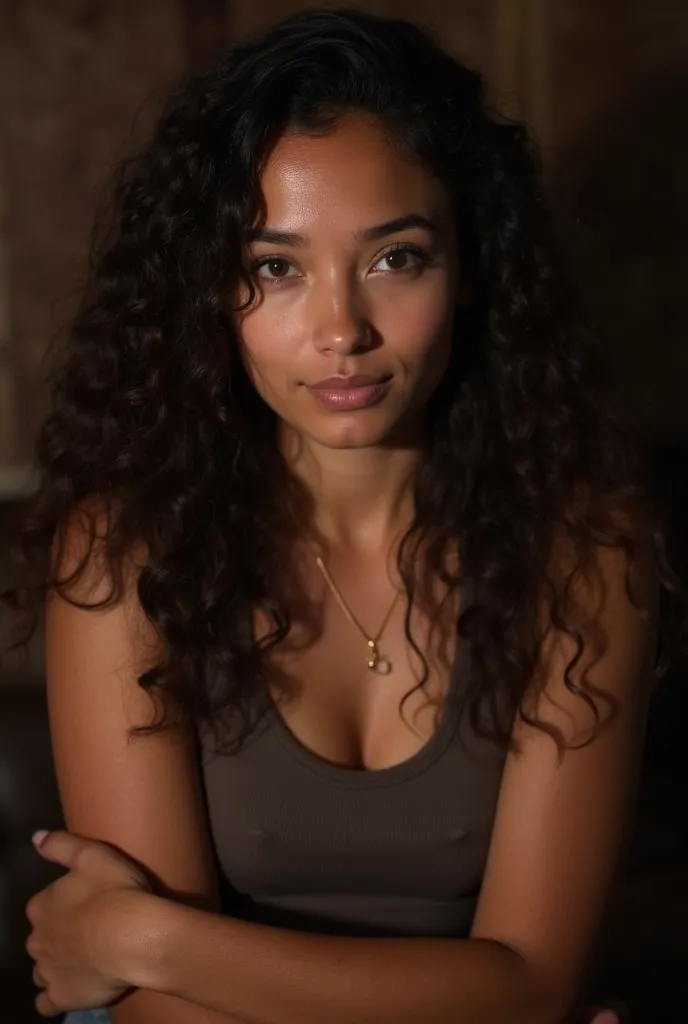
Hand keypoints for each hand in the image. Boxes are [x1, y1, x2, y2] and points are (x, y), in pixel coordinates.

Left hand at [26, 829, 153, 1016]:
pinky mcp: (60, 996)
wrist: (132, 937)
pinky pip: (47, 1002)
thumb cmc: (115, 891)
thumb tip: (35, 837)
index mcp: (42, 906)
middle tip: (91, 931)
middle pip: (42, 938)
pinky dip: (56, 995)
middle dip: (58, 936)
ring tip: (86, 959)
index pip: (44, 905)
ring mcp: (47, 971)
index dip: (65, 904)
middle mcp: (37, 939)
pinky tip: (73, 988)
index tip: (88, 903)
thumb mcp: (93, 854)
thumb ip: (61, 845)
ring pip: (42, 968)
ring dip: (56, 965)